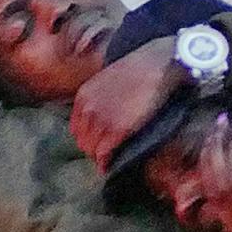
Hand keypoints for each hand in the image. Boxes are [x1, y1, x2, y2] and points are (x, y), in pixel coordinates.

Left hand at [71, 38, 189, 171]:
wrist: (156, 65)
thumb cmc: (139, 69)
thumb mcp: (108, 78)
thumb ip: (99, 96)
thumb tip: (102, 109)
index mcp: (84, 96)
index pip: (75, 126)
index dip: (85, 137)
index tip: (94, 142)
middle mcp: (88, 109)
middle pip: (81, 139)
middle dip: (90, 148)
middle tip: (102, 155)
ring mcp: (101, 119)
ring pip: (90, 148)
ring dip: (97, 157)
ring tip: (106, 161)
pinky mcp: (118, 129)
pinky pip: (104, 152)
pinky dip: (105, 162)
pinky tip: (108, 166)